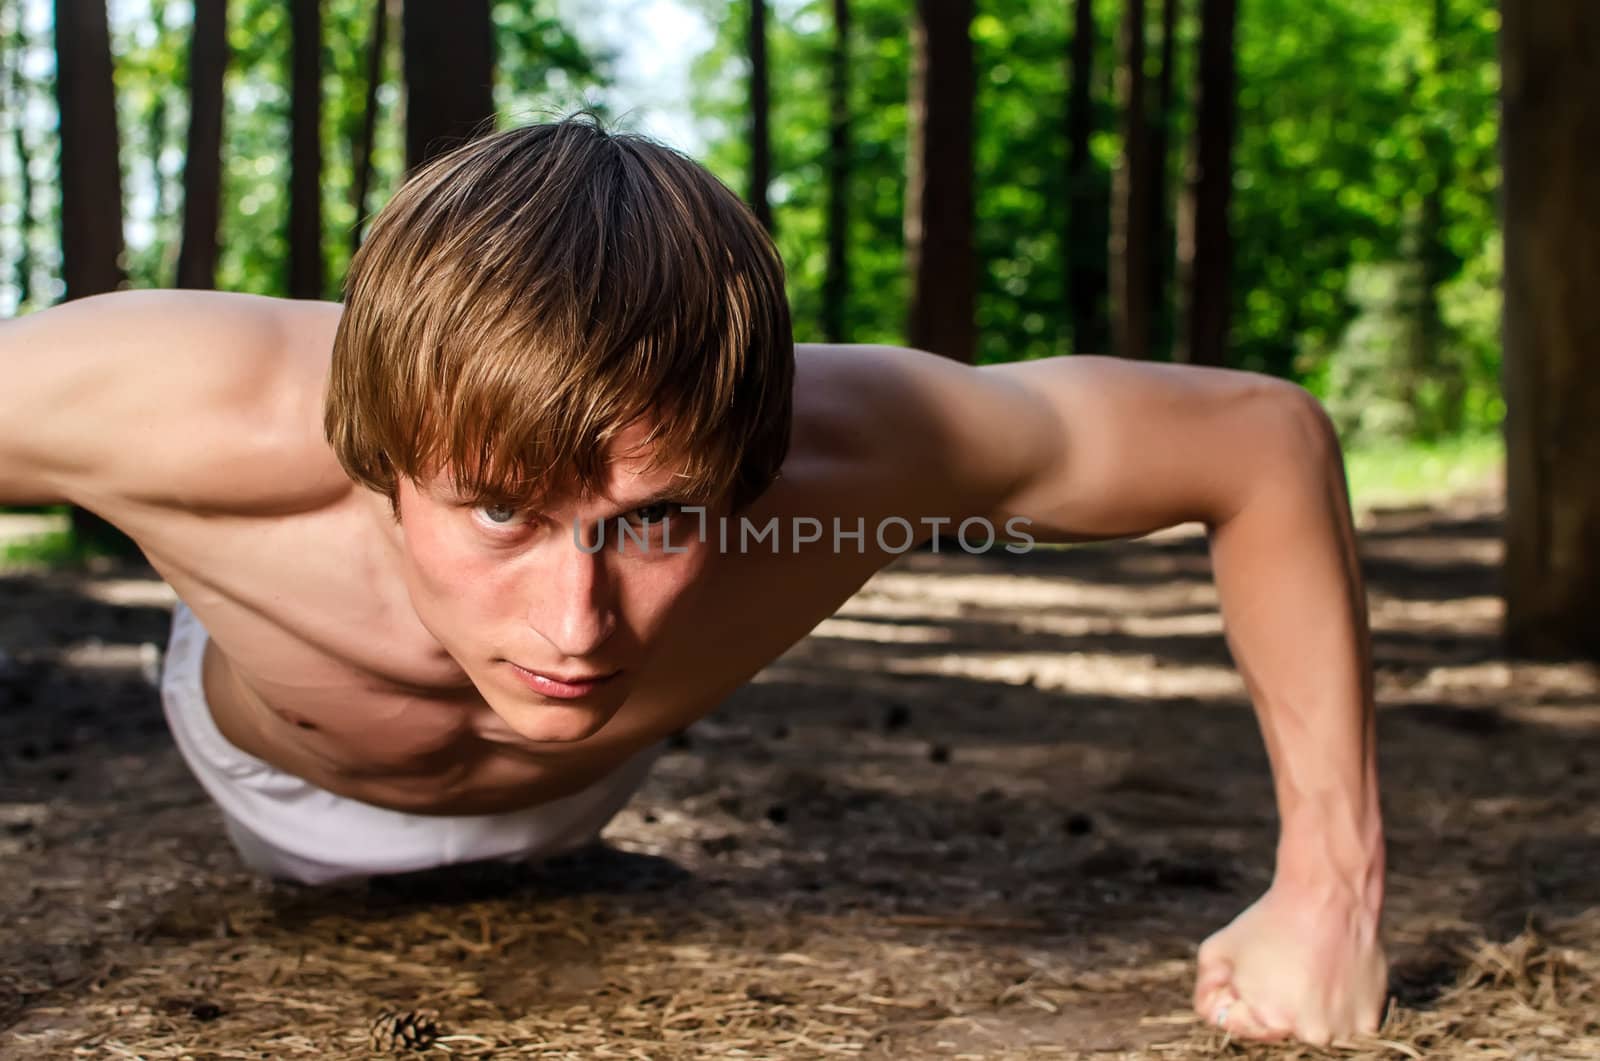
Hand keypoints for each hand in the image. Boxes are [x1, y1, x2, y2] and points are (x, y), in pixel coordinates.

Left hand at [1192, 881, 1387, 1043]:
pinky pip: (1347, 1020)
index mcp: (1270, 1020)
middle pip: (1281, 1026)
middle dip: (1277, 1001)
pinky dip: (1342, 1002)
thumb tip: (1215, 1016)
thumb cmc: (1267, 922)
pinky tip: (1335, 971)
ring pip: (1316, 1025)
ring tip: (1312, 966)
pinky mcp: (1370, 1019)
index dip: (1241, 993)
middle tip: (1287, 964)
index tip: (1255, 966)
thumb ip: (1208, 990)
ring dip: (1313, 1005)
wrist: (1327, 896)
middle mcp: (1309, 1032)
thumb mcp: (1216, 951)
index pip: (1242, 1024)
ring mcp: (1343, 1028)